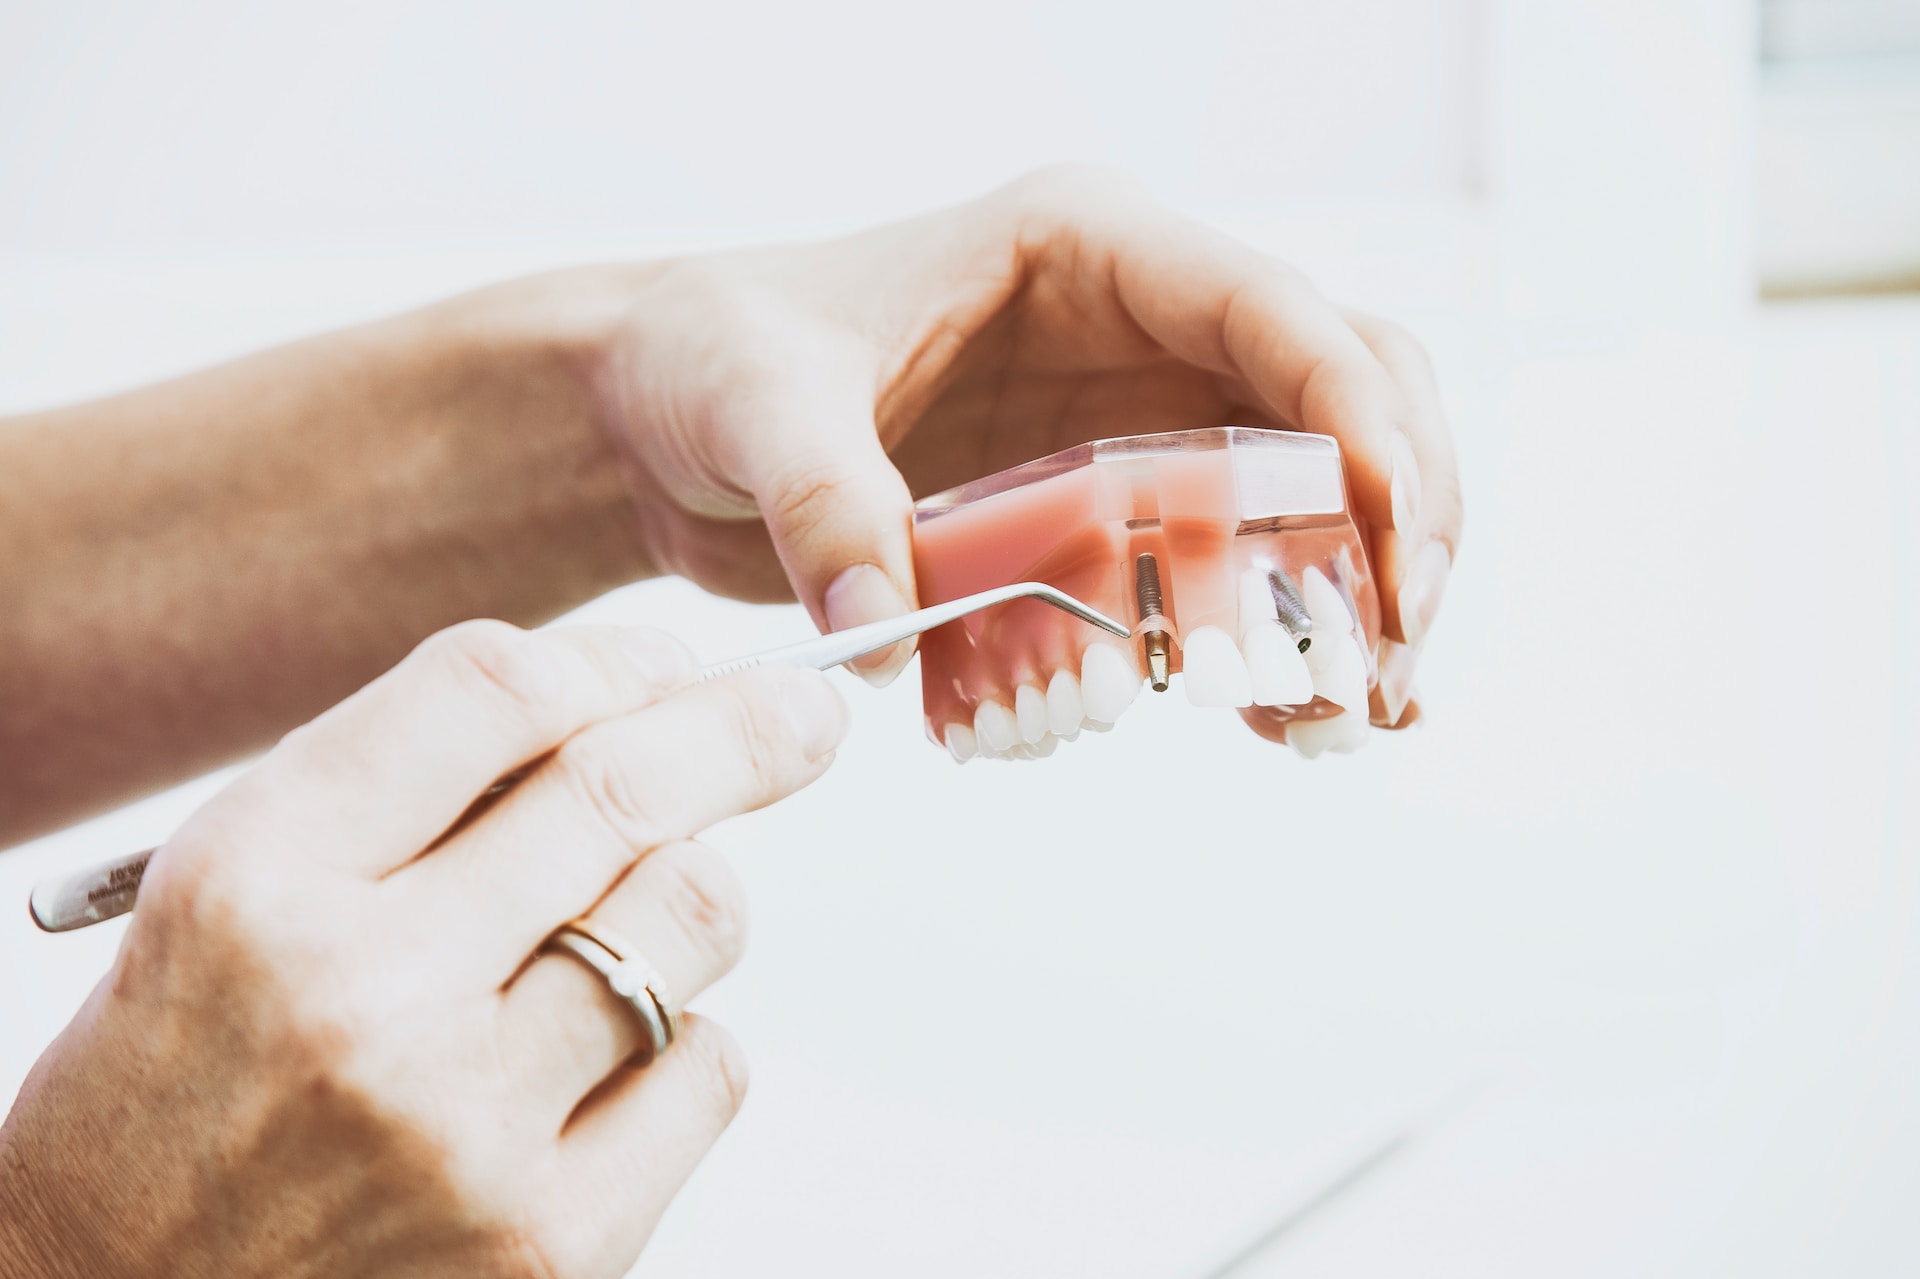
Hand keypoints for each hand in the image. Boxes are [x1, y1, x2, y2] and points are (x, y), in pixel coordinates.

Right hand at [0, 621, 846, 1277]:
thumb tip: (626, 699)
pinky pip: (711, 1066)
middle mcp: (361, 998)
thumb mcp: (231, 897)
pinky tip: (604, 1066)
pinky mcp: (550, 1242)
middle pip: (621, 791)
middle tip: (801, 714)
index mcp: (258, 881)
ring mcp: (465, 1129)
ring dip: (689, 897)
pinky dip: (685, 1042)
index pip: (490, 694)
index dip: (611, 659)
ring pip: (692, 917)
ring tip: (629, 926)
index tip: (667, 665)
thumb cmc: (180, 1092)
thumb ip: (405, 792)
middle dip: (743, 729)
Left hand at [584, 167, 1460, 716]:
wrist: (663, 418)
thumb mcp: (755, 405)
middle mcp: (1141, 328)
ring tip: (1358, 715)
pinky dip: (1278, 638)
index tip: (1390, 544)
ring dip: (1356, 597)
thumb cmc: (710, 358)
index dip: (1359, 418)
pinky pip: (1235, 566)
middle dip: (1395, 520)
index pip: (1274, 311)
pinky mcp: (1110, 511)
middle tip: (1387, 656)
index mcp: (1087, 251)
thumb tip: (882, 627)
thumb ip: (821, 502)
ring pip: (1315, 488)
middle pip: (1345, 394)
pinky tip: (1292, 724)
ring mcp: (1137, 421)